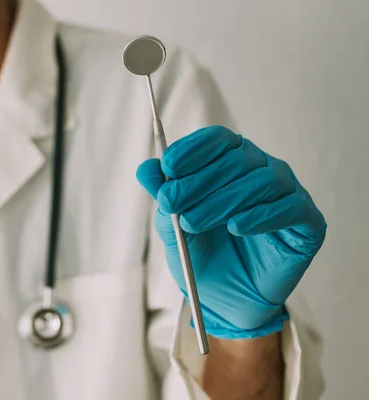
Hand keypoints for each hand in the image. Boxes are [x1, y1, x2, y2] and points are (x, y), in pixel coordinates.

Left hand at [136, 125, 326, 338]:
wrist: (226, 302)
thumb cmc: (203, 257)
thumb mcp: (173, 227)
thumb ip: (163, 197)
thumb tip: (146, 169)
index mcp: (230, 163)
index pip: (217, 140)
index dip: (193, 149)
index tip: (168, 166)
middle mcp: (261, 171)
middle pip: (237, 158)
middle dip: (199, 180)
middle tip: (171, 201)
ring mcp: (287, 194)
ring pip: (262, 181)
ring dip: (223, 200)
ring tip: (193, 222)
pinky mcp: (307, 222)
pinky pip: (290, 208)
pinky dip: (261, 215)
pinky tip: (237, 227)